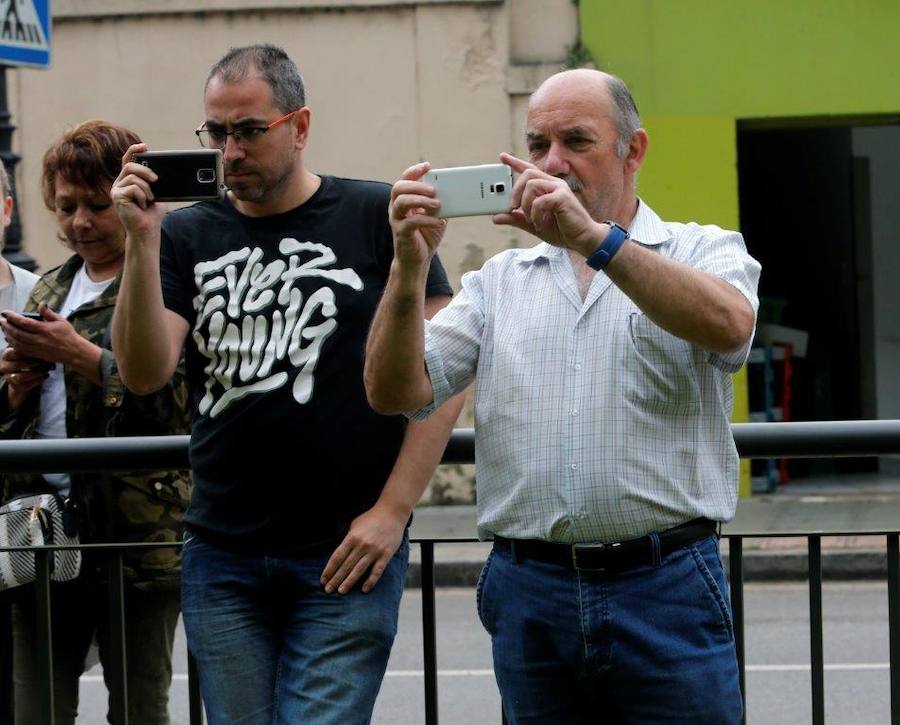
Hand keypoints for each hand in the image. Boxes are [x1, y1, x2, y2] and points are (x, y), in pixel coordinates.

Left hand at [0, 304, 91, 366]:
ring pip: (17, 341)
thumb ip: (49, 313)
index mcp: (44, 329)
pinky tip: (10, 339)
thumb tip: (41, 304)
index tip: (5, 312)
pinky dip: (13, 344)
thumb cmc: (68, 335)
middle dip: (6, 325)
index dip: (12, 317)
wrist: (74, 352)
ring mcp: (36, 348)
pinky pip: (20, 349)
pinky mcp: (36, 354)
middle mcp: (39, 339)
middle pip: (17, 332)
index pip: (24, 322)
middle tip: (1, 320)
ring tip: (3, 328)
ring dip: (8, 334)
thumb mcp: (61, 321)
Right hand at [0, 346, 49, 408]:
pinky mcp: (15, 387)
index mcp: (7, 354)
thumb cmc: (30, 358)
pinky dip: (39, 380)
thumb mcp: (30, 351)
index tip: (41, 352)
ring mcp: (8, 377)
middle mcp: (4, 366)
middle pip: (17, 365)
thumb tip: (46, 346)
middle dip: (34, 363)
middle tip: (46, 362)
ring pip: (20, 377)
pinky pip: (26, 386)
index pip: (14, 352)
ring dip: (37, 373)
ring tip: (47, 369)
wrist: (25, 375)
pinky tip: (47, 375)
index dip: (29, 353)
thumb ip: (33, 348)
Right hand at [111, 143, 167, 239]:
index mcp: (128, 181)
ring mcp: (116, 190)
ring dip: (147, 189)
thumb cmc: (152, 214)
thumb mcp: (157, 193)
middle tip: (156, 180)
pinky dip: (143, 196)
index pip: (127, 161)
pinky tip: (142, 205)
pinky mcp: (117, 197)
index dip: (134, 151)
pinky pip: (134, 188)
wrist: (148, 230)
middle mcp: (119, 184)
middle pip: (130, 166)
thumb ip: (155, 182)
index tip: (144, 146)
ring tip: (149, 200)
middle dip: (146, 171)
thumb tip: (163, 171)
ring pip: (133, 177)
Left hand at [320, 503, 407, 593]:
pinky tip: (364, 589)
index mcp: (352, 537)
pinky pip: (377, 570)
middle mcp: (362, 545)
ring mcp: (374, 551)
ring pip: (359, 570)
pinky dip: (371, 581)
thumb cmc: (372, 518)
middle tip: (328, 590)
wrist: (392, 513)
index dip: (329, 569)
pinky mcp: (386, 554)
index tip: (323, 579)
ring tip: (341, 591)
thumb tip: (340, 554)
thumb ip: (348, 539)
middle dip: (336, 579)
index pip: (337, 557)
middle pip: (346, 565)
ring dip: (349, 582)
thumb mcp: (355, 525)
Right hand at [389, 162, 448, 269]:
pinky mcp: (401, 233)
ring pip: (401, 202)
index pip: (404, 180)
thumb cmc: (426, 235)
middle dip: (416, 186)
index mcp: (404, 200)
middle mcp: (396, 208)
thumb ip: (439, 203)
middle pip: (398, 188)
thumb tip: (454, 190)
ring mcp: (397, 220)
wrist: (418, 259)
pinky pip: (411, 222)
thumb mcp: (435, 215)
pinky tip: (439, 222)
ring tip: (437, 204)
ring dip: (420, 200)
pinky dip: (427, 220)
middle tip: (433, 190)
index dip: (414, 171)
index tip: (427, 166)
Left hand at [493, 153, 607, 257]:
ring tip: (530, 219)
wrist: (582, 239)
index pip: (529, 170)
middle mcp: (553, 184)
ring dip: (525, 204)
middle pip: (527, 174)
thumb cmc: (561, 230)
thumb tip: (496, 217)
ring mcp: (559, 189)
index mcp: (547, 187)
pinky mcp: (563, 197)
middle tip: (512, 207)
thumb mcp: (533, 225)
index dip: (515, 162)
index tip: (502, 156)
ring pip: (532, 185)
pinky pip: (540, 201)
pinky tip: (540, 224)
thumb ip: (516, 219)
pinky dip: (536, 214)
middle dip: (515, 190)